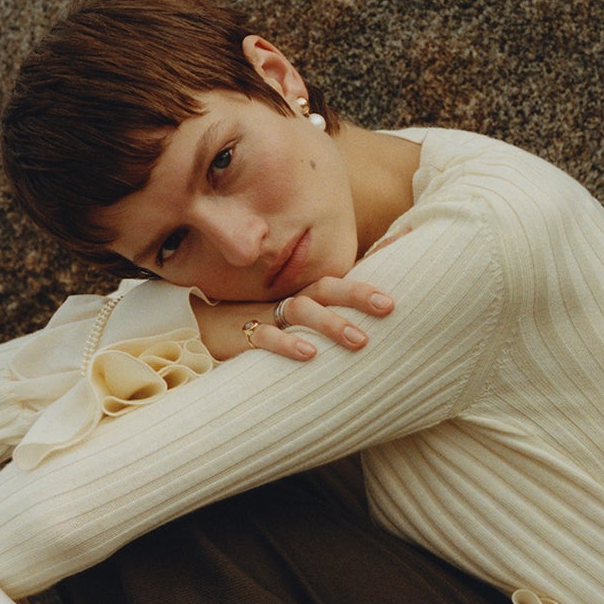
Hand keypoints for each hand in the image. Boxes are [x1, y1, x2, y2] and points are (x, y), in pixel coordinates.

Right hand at [197, 277, 394, 362]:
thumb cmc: (259, 323)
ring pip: (303, 311)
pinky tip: (308, 353)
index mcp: (307, 292)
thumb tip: (371, 318)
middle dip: (359, 295)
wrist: (199, 328)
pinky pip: (267, 337)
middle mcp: (291, 298)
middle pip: (328, 288)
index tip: (404, 250)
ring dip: (331, 323)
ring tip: (359, 340)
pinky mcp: (244, 335)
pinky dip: (287, 344)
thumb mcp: (296, 317)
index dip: (370, 265)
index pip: (344, 276)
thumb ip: (330, 315)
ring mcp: (268, 314)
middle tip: (389, 306)